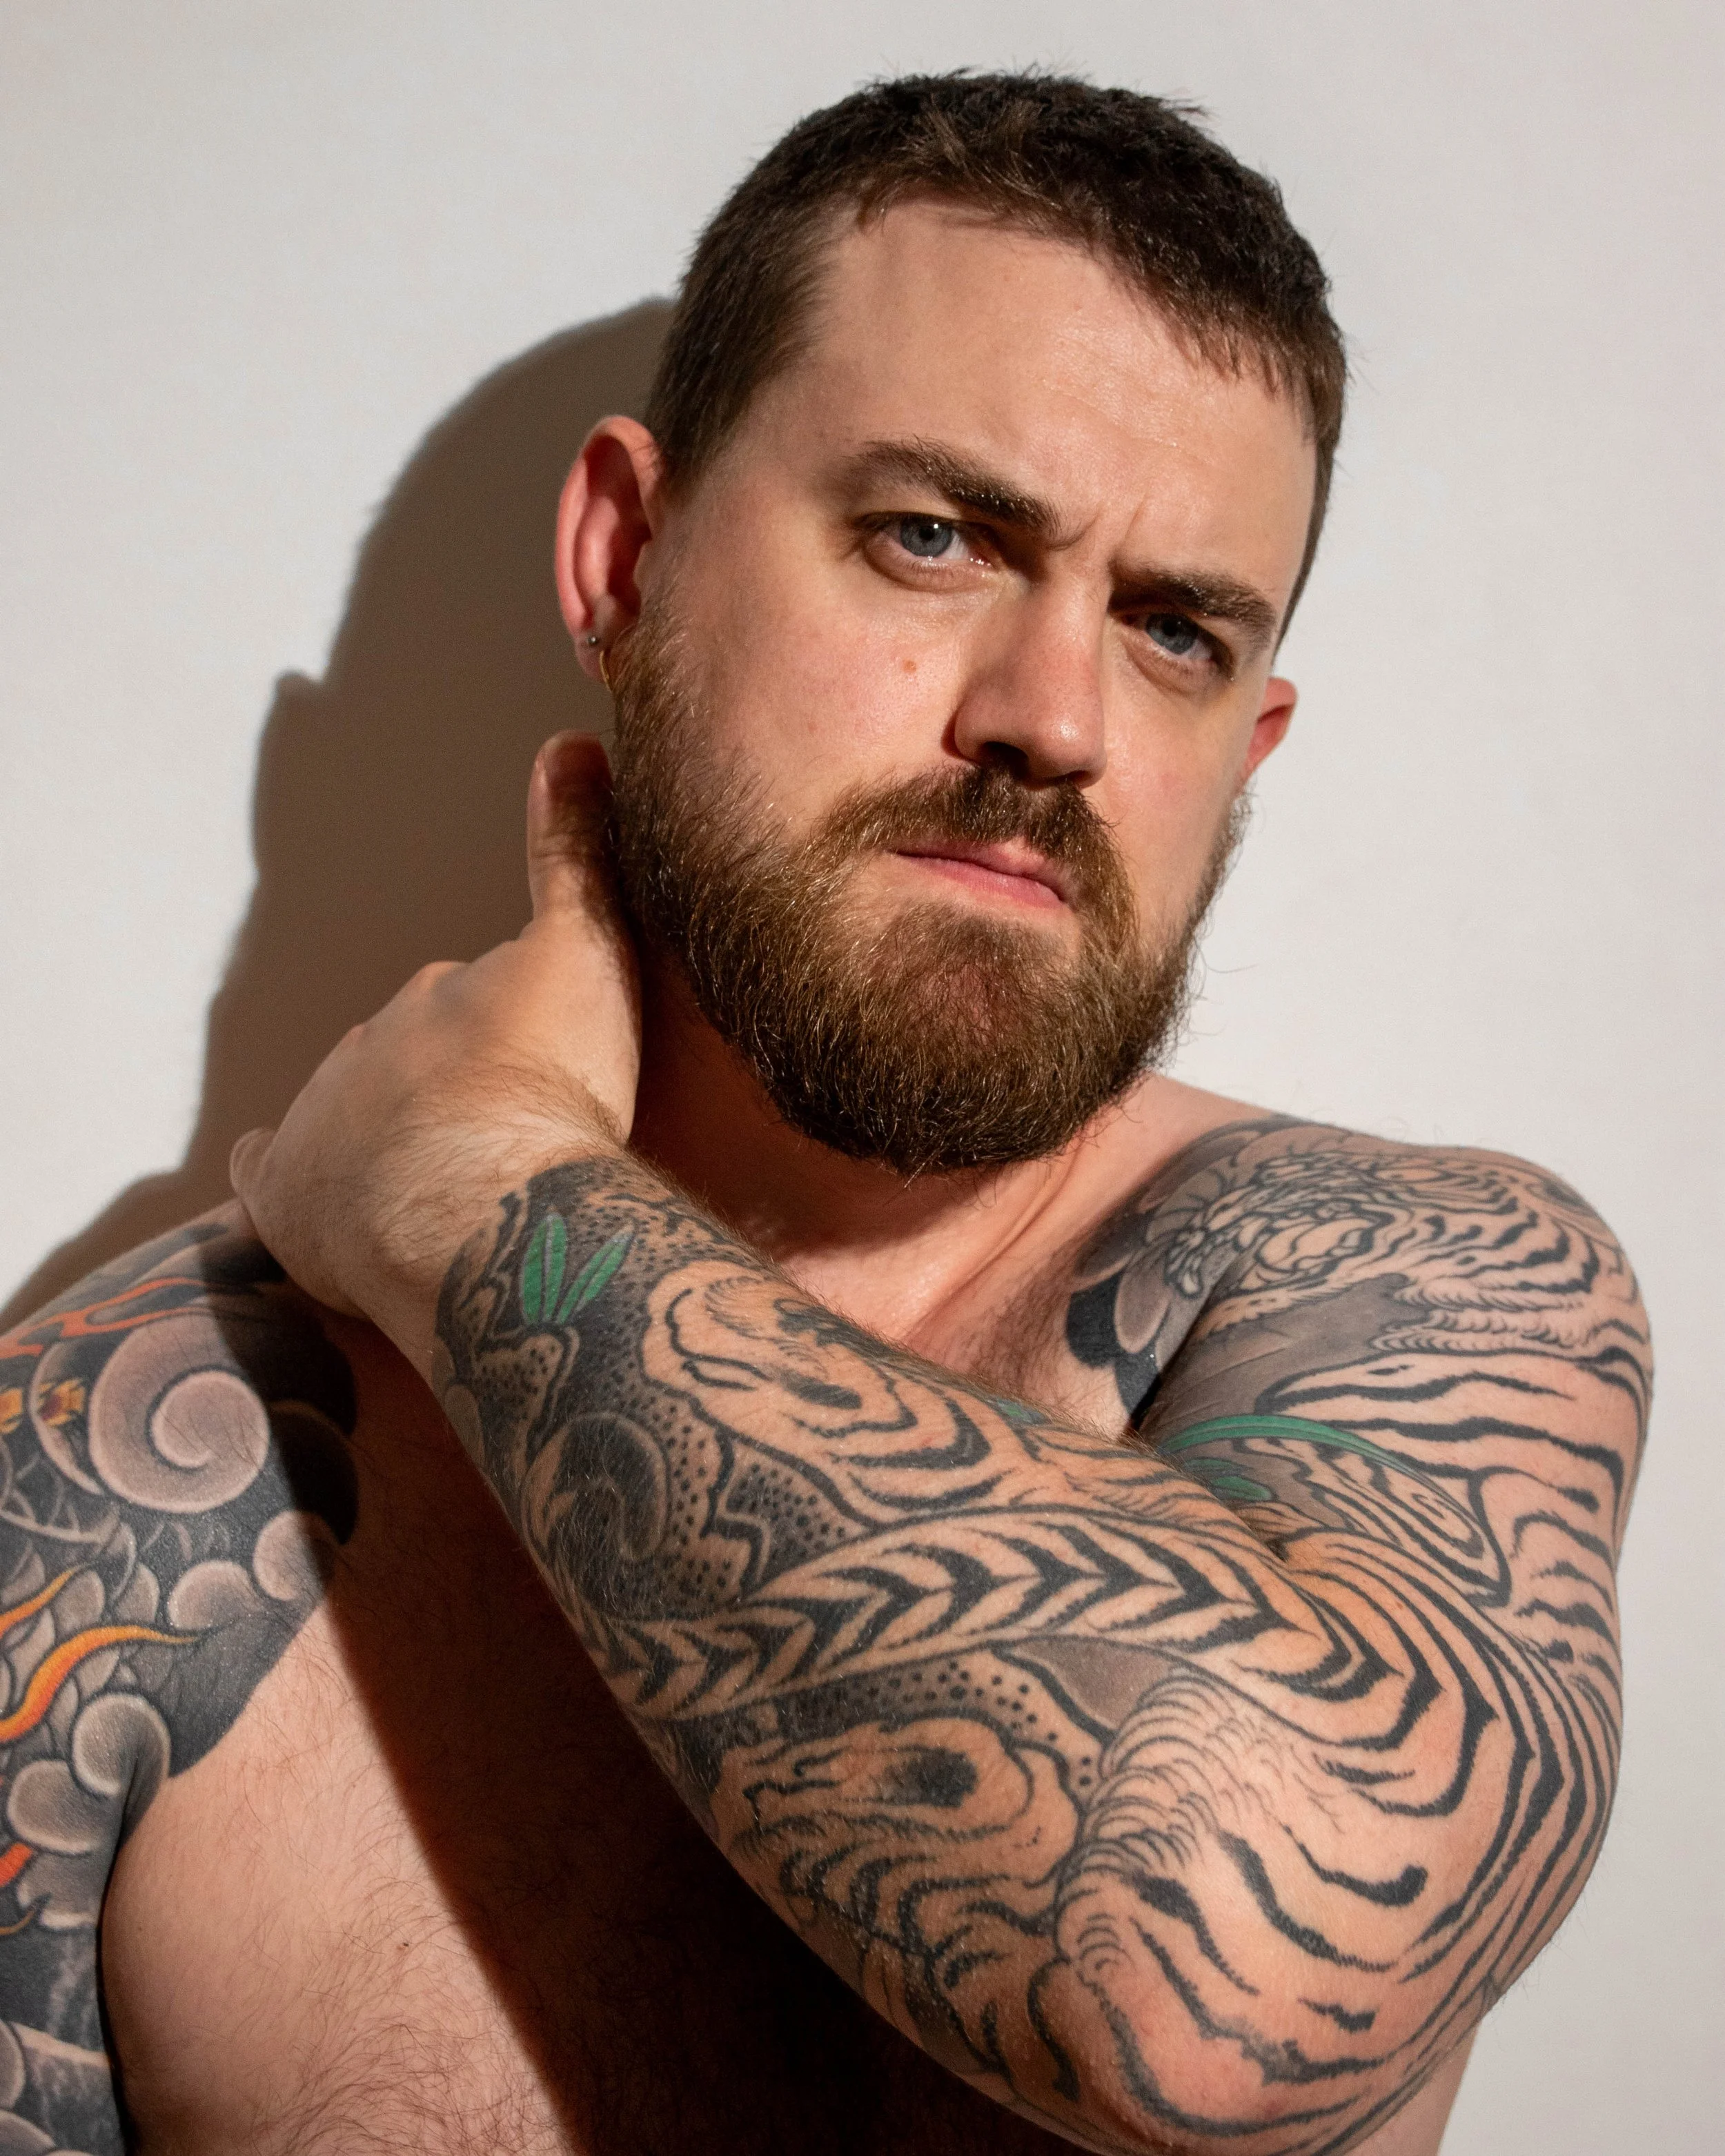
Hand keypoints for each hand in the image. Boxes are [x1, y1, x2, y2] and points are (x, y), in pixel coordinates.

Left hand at [231, 733, 640, 1376]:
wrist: (480, 1205)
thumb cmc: (545, 1085)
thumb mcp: (585, 951)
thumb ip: (572, 855)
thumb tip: (567, 744)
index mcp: (437, 1000)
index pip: (465, 1007)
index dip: (505, 1040)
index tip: (538, 1073)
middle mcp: (369, 1050)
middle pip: (407, 1063)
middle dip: (448, 1092)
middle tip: (504, 1138)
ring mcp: (323, 1124)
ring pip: (351, 1120)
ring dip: (390, 1144)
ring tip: (448, 1189)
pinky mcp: (289, 1203)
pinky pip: (271, 1177)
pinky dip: (287, 1181)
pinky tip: (312, 1200)